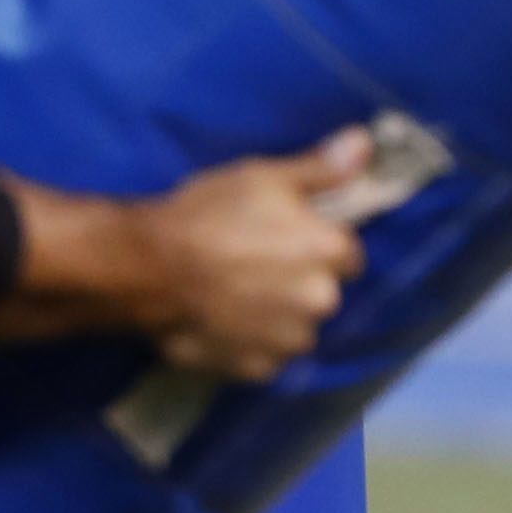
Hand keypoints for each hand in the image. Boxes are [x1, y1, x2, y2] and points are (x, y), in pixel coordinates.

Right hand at [0, 127, 374, 381]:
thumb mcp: (263, 177)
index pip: (347, 253)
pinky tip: (222, 320)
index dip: (318, 243)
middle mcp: (321, 301)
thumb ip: (322, 168)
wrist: (147, 268)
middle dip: (298, 281)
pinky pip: (265, 354)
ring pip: (296, 327)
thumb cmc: (206, 214)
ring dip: (277, 316)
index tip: (285, 238)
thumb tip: (364, 144)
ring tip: (235, 295)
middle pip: (323, 292)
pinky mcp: (257, 369)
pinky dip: (250, 342)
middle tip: (253, 264)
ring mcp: (288, 341)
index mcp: (329, 251)